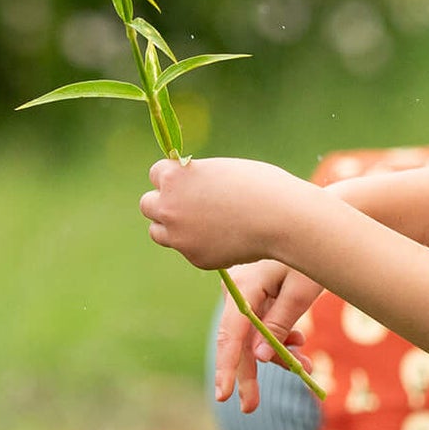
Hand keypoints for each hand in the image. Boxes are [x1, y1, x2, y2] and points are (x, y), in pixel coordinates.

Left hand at [139, 156, 297, 270]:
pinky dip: (201, 246)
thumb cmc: (260, 186)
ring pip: (159, 233)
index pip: (155, 174)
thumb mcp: (221, 171)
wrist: (281, 219)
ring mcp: (180, 236)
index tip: (189, 182)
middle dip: (165, 204)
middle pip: (147, 205)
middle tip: (189, 206)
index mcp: (174, 177)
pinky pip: (188, 251)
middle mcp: (169, 206)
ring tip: (202, 224)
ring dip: (173, 228)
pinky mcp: (196, 258)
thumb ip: (197, 178)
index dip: (174, 178)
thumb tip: (187, 191)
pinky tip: (226, 239)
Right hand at [215, 258, 327, 412]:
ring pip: (253, 339)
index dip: (227, 367)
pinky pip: (262, 328)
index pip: (232, 334)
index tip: (224, 395)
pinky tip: (299, 344)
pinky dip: (280, 341)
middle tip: (250, 408)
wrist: (315, 230)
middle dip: (249, 376)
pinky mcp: (255, 299)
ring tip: (308, 367)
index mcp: (245, 287)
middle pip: (239, 342)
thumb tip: (258, 358)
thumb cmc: (312, 258)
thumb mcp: (301, 292)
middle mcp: (238, 292)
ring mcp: (245, 296)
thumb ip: (279, 324)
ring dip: (278, 357)